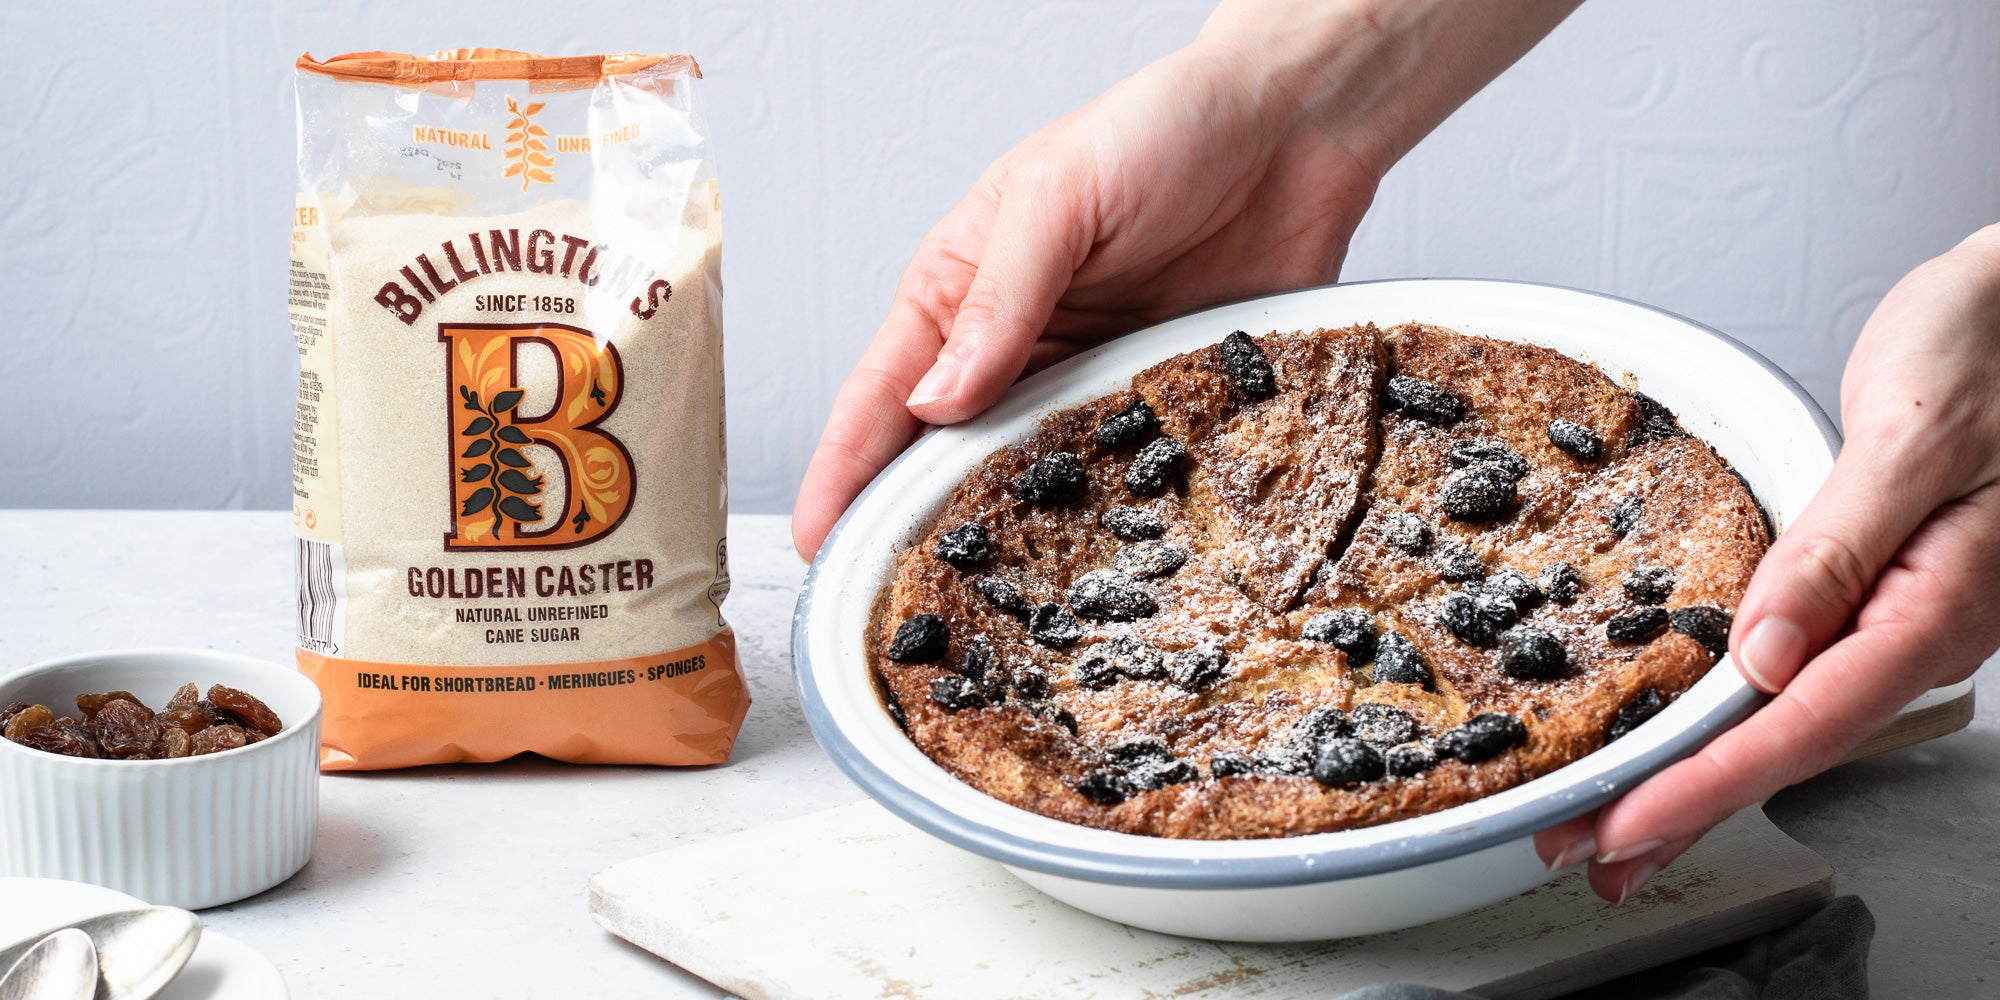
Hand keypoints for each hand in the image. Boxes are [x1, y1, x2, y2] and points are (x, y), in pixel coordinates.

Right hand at [791, 0, 1582, 557]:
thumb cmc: (1163, 129)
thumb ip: (997, 300)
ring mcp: (1088, 382)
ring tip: (986, 610)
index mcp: (958, 289)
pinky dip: (1106, 519)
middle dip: (914, 528)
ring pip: (1030, 479)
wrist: (1297, 129)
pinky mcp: (1161, 404)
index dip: (843, 475)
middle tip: (896, 608)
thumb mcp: (1055, 198)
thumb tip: (934, 400)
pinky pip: (1124, 475)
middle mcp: (1015, 347)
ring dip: (1012, 537)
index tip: (819, 547)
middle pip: (944, 456)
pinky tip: (1096, 564)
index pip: (879, 396)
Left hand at [1538, 224, 1999, 902]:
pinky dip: (1733, 716)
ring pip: (1789, 720)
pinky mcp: (1879, 589)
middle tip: (1586, 850)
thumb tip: (1765, 656)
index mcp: (1935, 605)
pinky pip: (1799, 675)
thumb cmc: (1989, 349)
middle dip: (1682, 806)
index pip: (1801, 726)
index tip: (1625, 824)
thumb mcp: (1911, 436)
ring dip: (1700, 773)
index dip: (1704, 786)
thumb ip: (1838, 550)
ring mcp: (1901, 615)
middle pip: (1787, 745)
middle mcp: (1920, 627)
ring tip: (1617, 815)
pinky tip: (1692, 734)